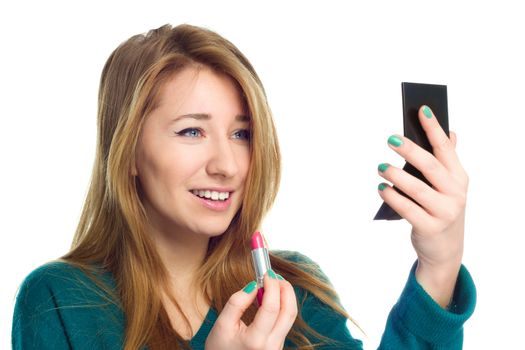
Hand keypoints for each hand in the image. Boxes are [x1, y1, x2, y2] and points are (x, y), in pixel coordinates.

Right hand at [205, 270, 297, 349]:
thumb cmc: (220, 349)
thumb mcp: (222, 324)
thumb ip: (237, 302)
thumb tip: (254, 285)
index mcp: (256, 341)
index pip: (271, 307)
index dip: (272, 286)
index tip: (267, 273)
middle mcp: (271, 346)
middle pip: (289, 312)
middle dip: (286, 289)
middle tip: (275, 275)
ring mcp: (277, 347)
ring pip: (290, 317)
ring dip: (285, 296)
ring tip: (272, 284)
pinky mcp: (278, 345)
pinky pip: (285, 322)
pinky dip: (282, 306)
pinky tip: (270, 299)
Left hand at [377, 105, 468, 306]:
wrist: (446, 250)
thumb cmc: (441, 210)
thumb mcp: (449, 186)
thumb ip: (446, 161)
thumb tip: (450, 132)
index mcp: (459, 178)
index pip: (446, 148)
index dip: (434, 129)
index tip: (421, 110)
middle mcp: (455, 193)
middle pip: (431, 166)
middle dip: (411, 150)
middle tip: (391, 138)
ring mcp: (444, 212)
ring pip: (417, 189)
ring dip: (396, 175)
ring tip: (380, 167)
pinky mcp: (429, 227)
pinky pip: (407, 209)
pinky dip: (392, 197)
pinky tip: (381, 188)